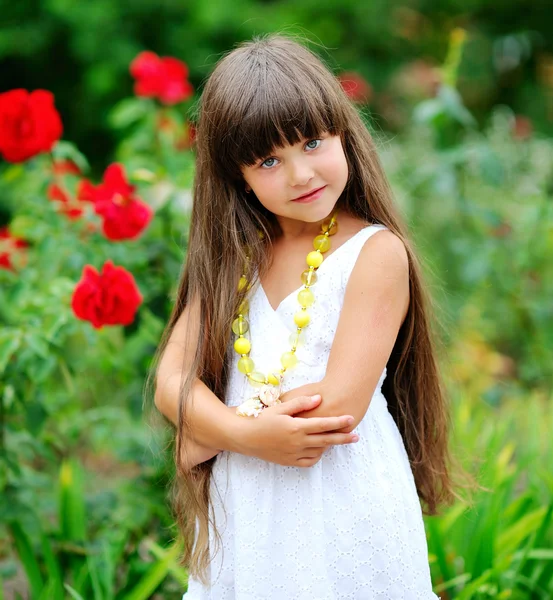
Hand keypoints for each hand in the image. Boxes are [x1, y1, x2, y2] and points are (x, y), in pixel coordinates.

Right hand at [238, 395, 358, 466]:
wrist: (244, 438)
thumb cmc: (261, 418)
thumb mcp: (280, 407)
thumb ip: (301, 403)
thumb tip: (319, 398)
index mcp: (296, 427)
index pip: (323, 425)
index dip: (339, 422)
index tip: (351, 419)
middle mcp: (297, 442)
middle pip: (326, 440)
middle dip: (343, 438)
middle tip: (356, 437)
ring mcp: (293, 454)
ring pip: (318, 451)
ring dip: (329, 446)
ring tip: (337, 440)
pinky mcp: (288, 461)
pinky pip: (308, 461)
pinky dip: (316, 456)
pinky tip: (320, 450)